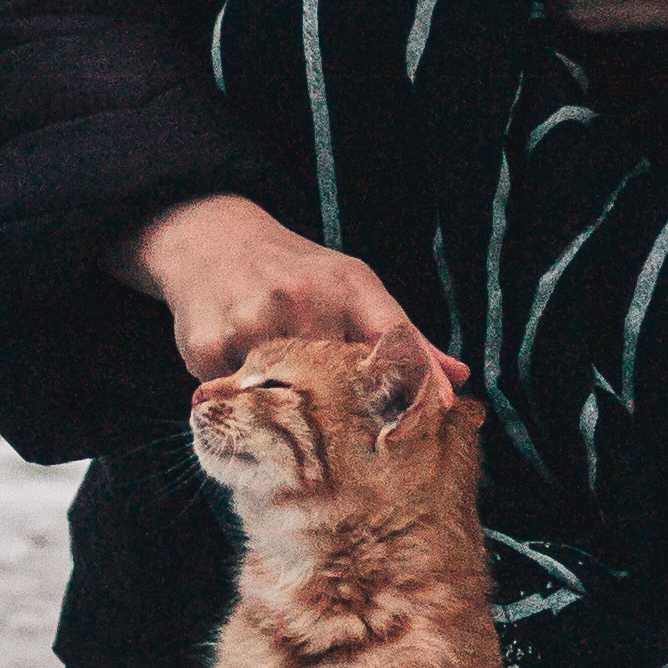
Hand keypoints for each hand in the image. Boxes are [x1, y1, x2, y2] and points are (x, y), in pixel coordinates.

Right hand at [117, 193, 469, 387]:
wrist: (212, 239)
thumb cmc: (295, 271)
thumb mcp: (351, 285)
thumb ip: (402, 335)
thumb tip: (459, 382)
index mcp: (344, 284)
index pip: (392, 340)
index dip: (417, 382)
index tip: (437, 416)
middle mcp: (299, 299)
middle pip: (337, 386)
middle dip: (346, 413)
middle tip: (345, 428)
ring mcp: (250, 322)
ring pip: (284, 401)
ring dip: (287, 410)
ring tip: (284, 391)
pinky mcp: (208, 346)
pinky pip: (237, 401)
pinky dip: (244, 401)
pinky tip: (242, 371)